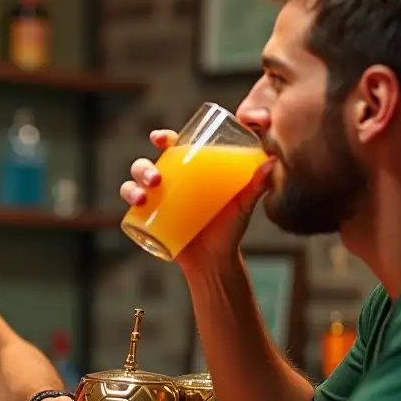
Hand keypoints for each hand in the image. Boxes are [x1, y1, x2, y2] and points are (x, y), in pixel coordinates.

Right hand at [119, 129, 275, 273]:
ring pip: (133, 184)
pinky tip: (134, 207)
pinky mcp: (148, 221)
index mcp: (186, 171)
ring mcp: (155, 202)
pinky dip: (127, 205)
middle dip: (143, 167)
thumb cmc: (229, 228)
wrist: (216, 262)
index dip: (162, 138)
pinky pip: (130, 209)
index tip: (160, 139)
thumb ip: (256, 184)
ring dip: (132, 185)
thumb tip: (273, 161)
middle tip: (156, 179)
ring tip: (143, 198)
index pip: (170, 147)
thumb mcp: (242, 205)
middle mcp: (167, 182)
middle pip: (146, 164)